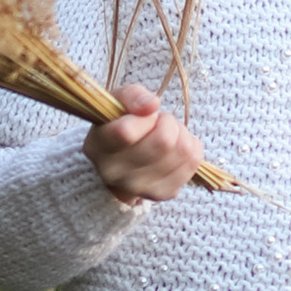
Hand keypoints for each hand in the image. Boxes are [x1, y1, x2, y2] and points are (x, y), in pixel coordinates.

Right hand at [85, 92, 206, 206]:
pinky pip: (193, 162)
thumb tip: (152, 105)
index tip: (144, 114)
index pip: (126, 133)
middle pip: (163, 141)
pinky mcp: (163, 194)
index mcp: (97, 147)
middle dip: (167, 122)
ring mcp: (139, 188)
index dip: (145, 117)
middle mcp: (114, 173)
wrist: (122, 158)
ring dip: (181, 134)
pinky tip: (176, 147)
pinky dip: (191, 147)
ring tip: (167, 134)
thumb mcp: (117, 101)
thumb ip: (131, 96)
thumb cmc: (119, 123)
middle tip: (159, 122)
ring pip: (182, 150)